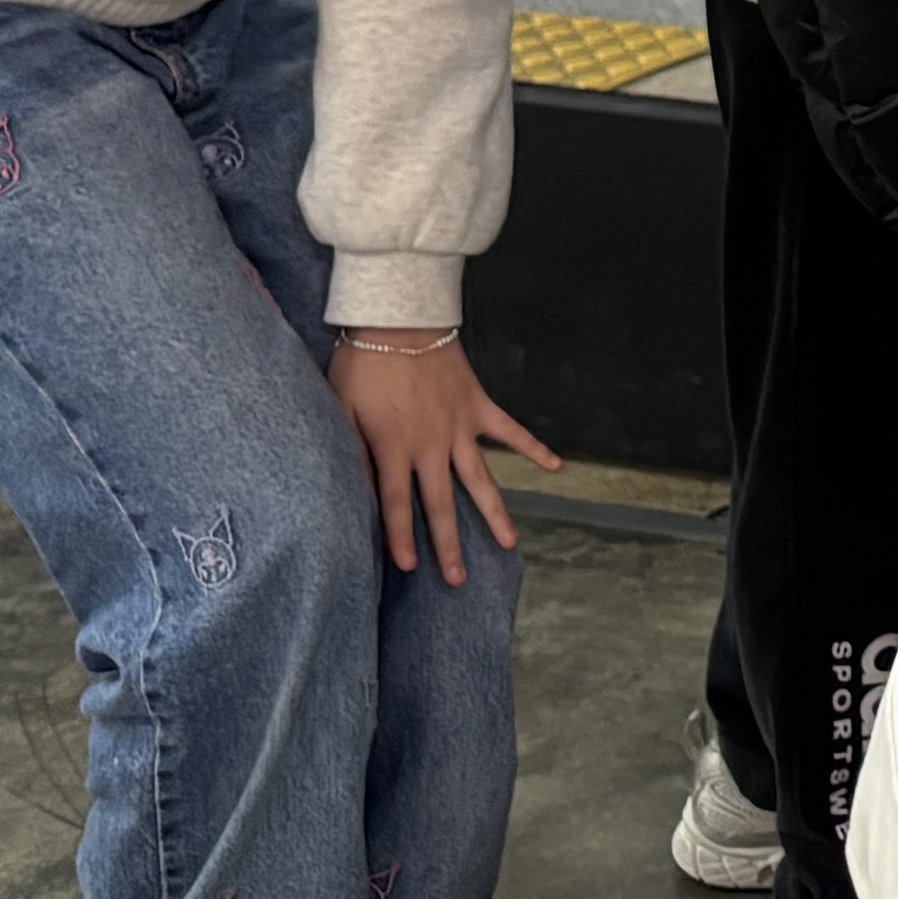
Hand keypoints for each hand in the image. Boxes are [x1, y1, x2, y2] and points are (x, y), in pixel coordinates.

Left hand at [332, 332, 550, 587]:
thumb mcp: (341, 408)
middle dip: (448, 543)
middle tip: (458, 579)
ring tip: (510, 544)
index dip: (400, 536)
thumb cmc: (363, 362)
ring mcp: (459, 427)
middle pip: (440, 503)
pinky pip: (510, 430)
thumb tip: (354, 489)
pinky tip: (556, 468)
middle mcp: (431, 445)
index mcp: (393, 447)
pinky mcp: (478, 406)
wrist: (400, 319)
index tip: (407, 567)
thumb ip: (351, 450)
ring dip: (494, 513)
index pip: (395, 503)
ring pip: (479, 478)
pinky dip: (534, 448)